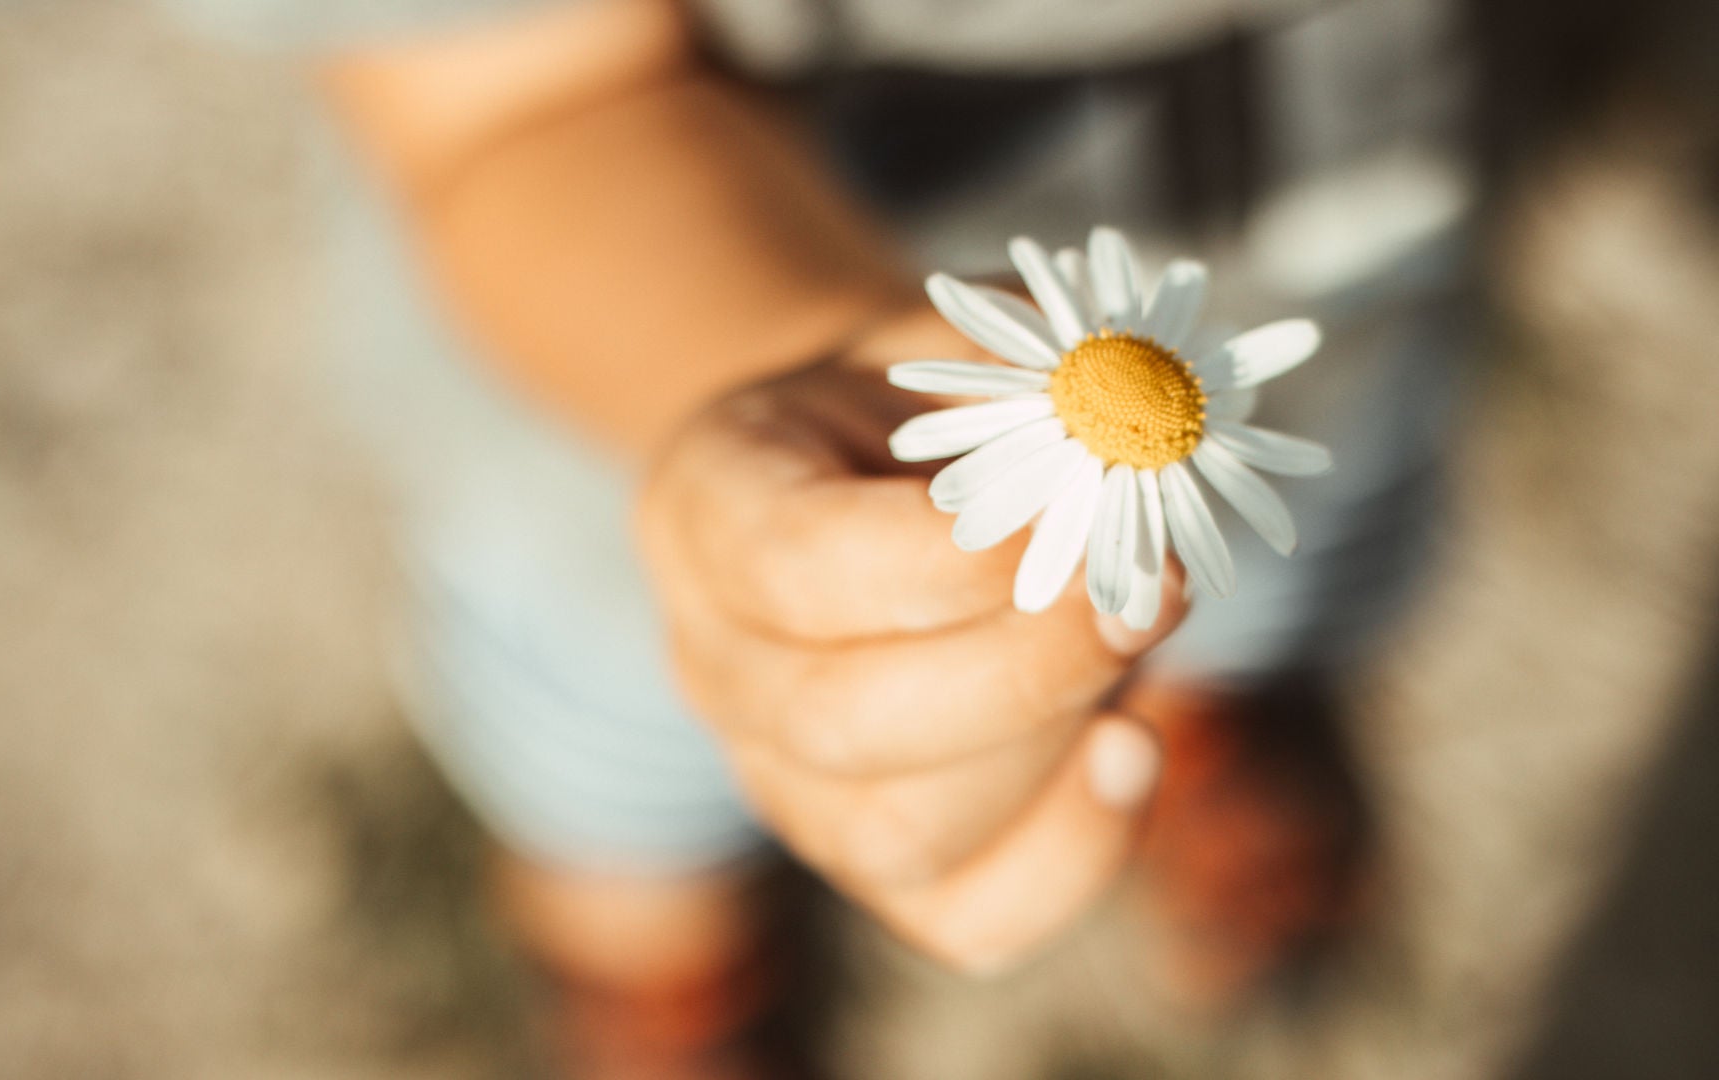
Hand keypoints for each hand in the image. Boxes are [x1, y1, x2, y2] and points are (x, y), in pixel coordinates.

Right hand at [638, 310, 1187, 972]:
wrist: (879, 484)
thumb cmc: (926, 408)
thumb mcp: (960, 345)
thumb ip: (1037, 375)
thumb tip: (1146, 434)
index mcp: (705, 508)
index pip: (794, 567)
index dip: (948, 559)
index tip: (1082, 507)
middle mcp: (716, 664)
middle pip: (837, 723)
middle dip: (1023, 668)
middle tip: (1147, 591)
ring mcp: (779, 778)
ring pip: (897, 831)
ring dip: (1052, 747)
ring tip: (1137, 639)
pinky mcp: (867, 857)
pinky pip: (961, 917)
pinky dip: (1068, 858)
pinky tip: (1131, 755)